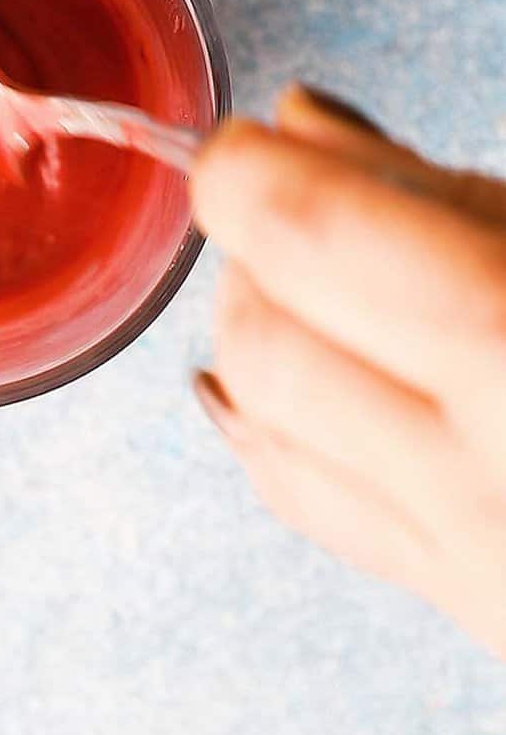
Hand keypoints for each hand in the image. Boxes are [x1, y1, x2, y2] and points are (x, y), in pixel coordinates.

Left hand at [191, 85, 505, 660]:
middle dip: (251, 252)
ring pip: (270, 432)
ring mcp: (475, 561)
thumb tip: (307, 124)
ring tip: (320, 275)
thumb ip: (458, 191)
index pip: (312, 239)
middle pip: (267, 339)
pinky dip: (275, 422)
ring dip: (257, 331)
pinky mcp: (474, 609)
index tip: (252, 137)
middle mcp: (487, 472)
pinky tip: (285, 375)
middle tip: (296, 194)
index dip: (252, 172)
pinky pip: (314, 508)